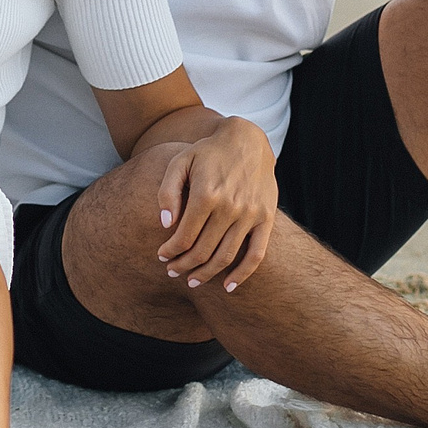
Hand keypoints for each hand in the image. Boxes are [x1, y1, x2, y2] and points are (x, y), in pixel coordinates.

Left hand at [153, 117, 277, 291]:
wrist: (247, 141)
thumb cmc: (207, 153)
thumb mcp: (180, 162)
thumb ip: (168, 192)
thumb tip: (166, 225)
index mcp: (206, 194)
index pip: (184, 236)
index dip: (170, 251)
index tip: (162, 256)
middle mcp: (230, 207)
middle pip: (203, 250)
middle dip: (183, 265)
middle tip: (172, 272)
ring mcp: (250, 214)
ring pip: (225, 256)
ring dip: (206, 274)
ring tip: (192, 281)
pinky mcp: (266, 218)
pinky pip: (256, 254)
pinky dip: (242, 274)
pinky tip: (228, 287)